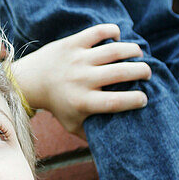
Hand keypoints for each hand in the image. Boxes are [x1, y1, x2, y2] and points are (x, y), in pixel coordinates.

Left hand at [11, 24, 150, 138]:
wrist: (31, 81)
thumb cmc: (58, 106)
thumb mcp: (72, 125)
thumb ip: (92, 135)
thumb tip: (116, 148)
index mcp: (83, 102)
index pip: (117, 102)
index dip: (136, 99)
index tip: (144, 98)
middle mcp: (82, 79)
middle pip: (121, 72)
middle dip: (142, 71)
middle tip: (147, 73)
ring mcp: (78, 59)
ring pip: (114, 50)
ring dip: (133, 50)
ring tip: (139, 54)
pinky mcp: (73, 43)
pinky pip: (98, 32)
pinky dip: (113, 31)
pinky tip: (118, 38)